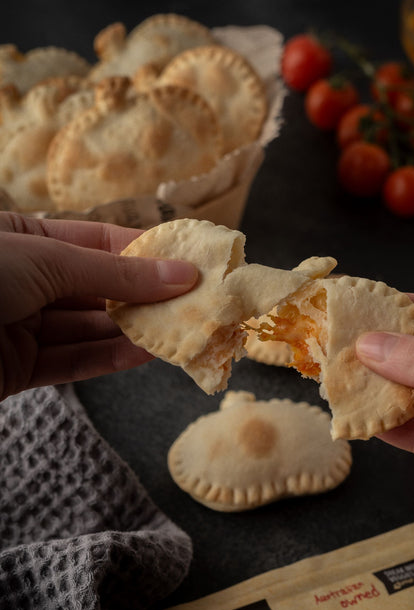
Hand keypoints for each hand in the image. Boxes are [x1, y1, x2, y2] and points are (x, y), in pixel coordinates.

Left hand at [0, 212, 197, 400]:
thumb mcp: (47, 259)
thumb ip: (114, 272)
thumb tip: (180, 274)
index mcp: (27, 238)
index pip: (97, 243)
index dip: (144, 253)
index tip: (190, 263)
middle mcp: (28, 280)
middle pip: (99, 290)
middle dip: (146, 297)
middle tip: (194, 302)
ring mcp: (23, 325)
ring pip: (90, 329)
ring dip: (134, 331)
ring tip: (180, 330)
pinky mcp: (20, 368)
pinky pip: (72, 360)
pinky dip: (110, 358)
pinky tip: (146, 354)